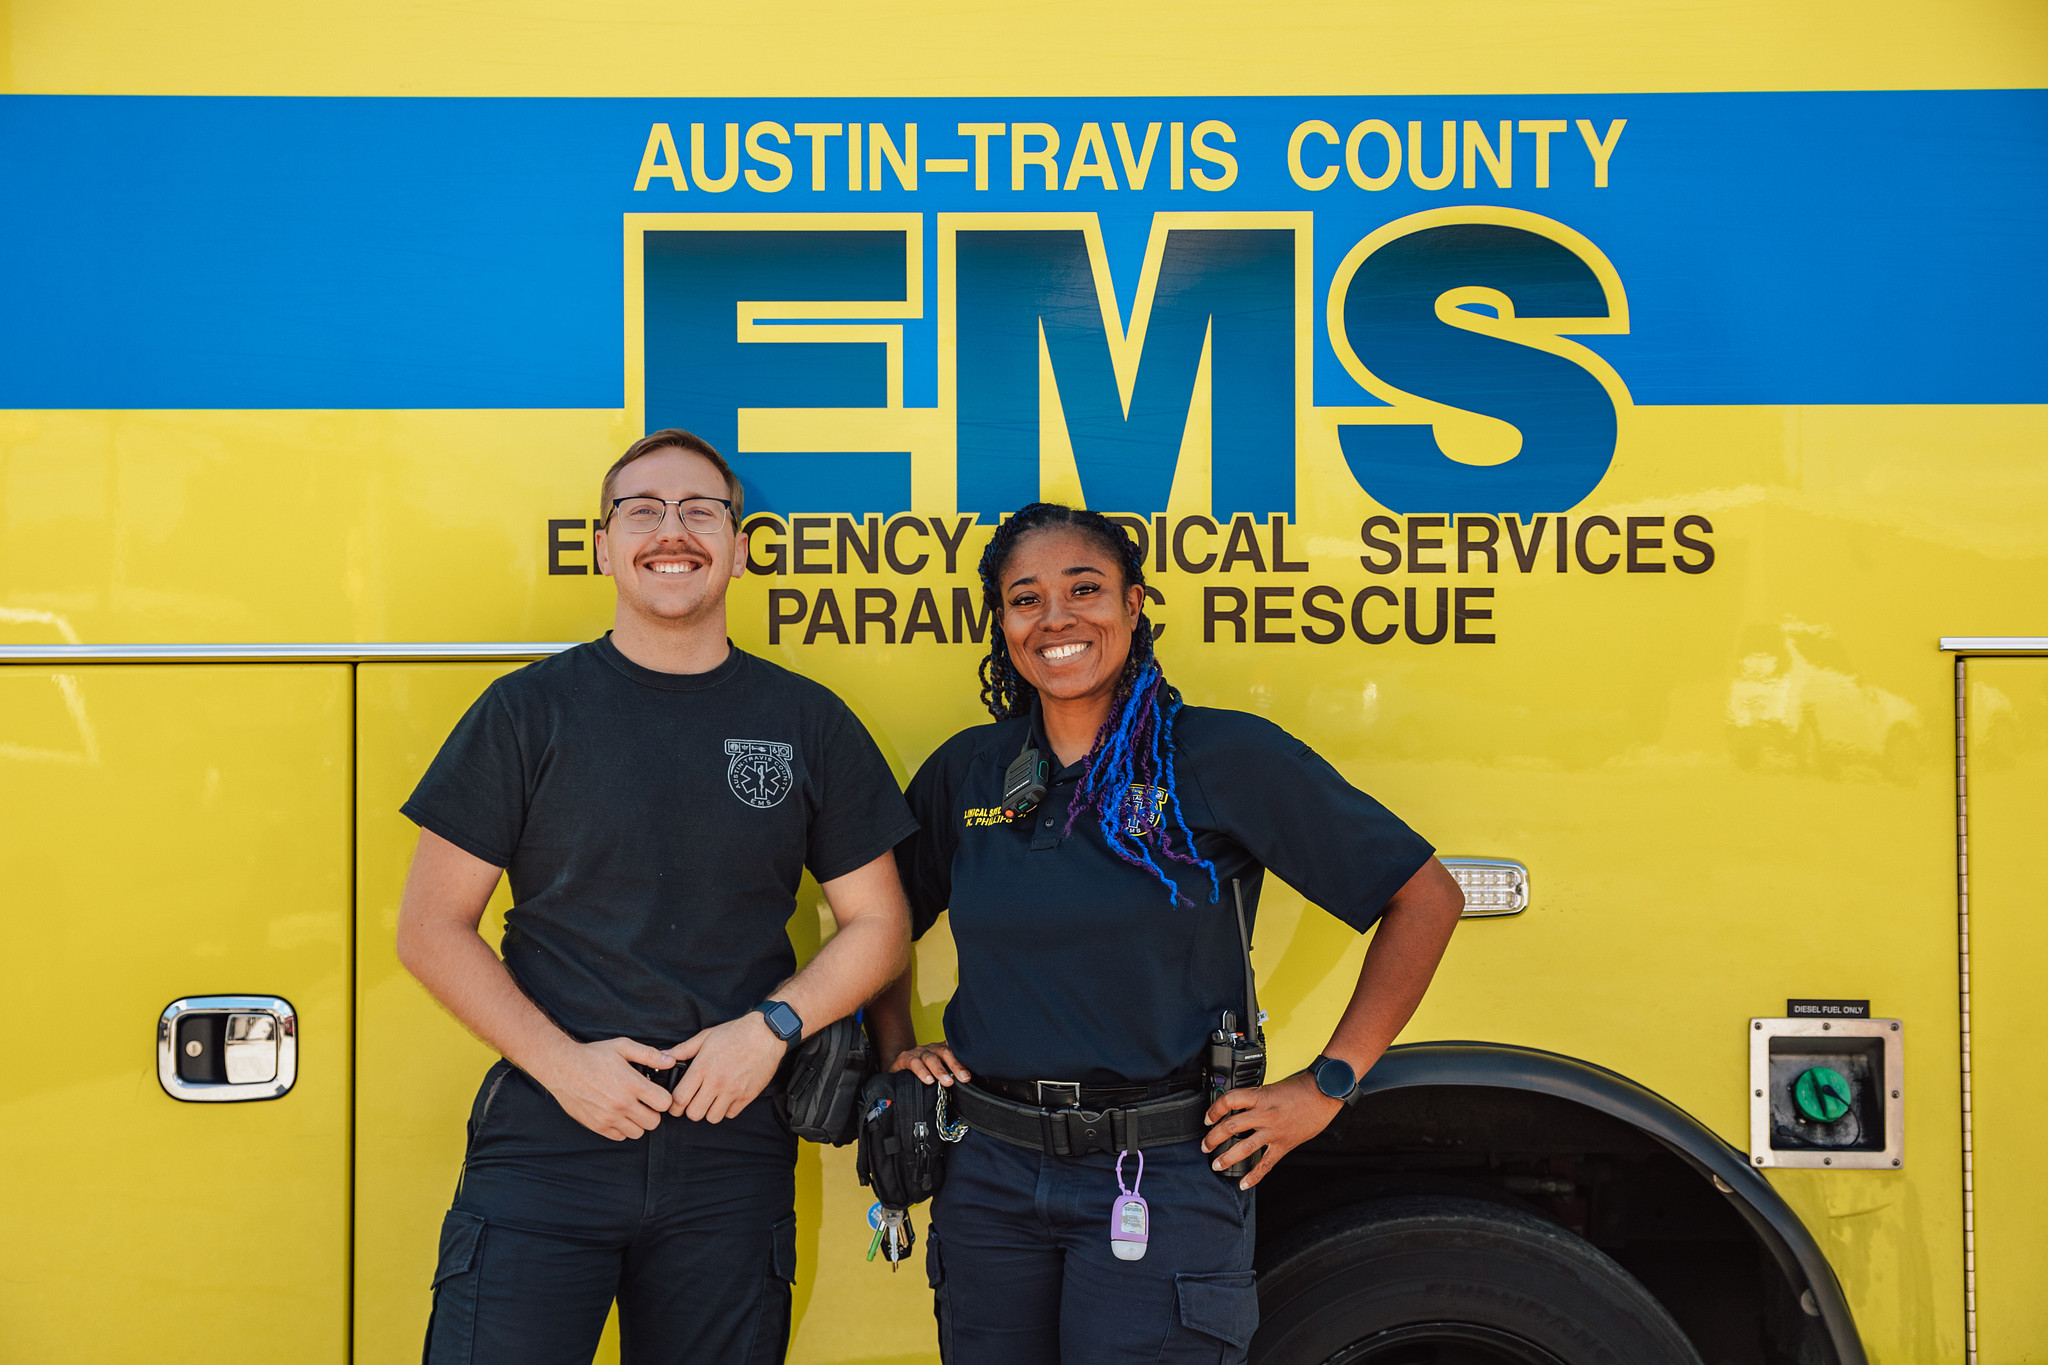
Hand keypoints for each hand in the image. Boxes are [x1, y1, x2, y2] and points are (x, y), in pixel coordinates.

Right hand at [531, 1037, 676, 1141]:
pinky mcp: (597, 1126)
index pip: (664, 1103)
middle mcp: (622, 1104)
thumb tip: (671, 1060)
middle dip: (653, 1112)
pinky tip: (618, 1114)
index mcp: (631, 1084)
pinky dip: (622, 1128)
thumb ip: (649, 1054)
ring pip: (638, 1132)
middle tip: (645, 1102)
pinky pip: (620, 1136)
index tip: (657, 1093)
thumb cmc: (593, 1055)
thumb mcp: (622, 1046)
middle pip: (654, 1122)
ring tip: (631, 1108)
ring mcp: (609, 1117)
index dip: (664, 1098)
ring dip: (638, 1122)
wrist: (562, 1068)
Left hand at [666, 1013, 787, 1121]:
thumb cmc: (735, 1033)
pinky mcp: (747, 1096)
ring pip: (712, 1117)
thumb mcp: (705, 1037)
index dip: (673, 1105)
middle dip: (690, 1110)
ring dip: (708, 1111)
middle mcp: (717, 1082)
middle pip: (694, 1113)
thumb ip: (683, 1049)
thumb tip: (664, 1057)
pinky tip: (726, 1097)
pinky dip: (726, 1109)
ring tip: (710, 1100)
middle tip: (692, 1102)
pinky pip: (730, 1114)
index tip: (675, 1104)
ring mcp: (733, 1091)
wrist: (766, 1034)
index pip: (679, 1098)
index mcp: (703, 1067)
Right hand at [889, 1040, 970, 1086]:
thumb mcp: (940, 1074)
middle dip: (956, 1065)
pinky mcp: (905, 1057)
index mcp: (944, 1050)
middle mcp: (933, 1048)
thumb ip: (953, 1076)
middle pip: (946, 1053)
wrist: (898, 1071)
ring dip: (940, 1070)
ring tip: (947, 1082)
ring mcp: (919, 1052)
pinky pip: (914, 1063)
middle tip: (965, 1078)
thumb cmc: (924, 1074)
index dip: (965, 1059)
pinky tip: (928, 1080)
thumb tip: (969, 1085)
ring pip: (931, 1058)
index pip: (957, 1051)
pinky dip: (922, 1071)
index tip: (973, 1072)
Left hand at [1200, 1072, 1343, 1189]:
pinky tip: (1244, 1183)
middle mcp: (1264, 1114)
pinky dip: (1254, 1176)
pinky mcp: (1284, 1145)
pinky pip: (1266, 1164)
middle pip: (1230, 1127)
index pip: (1228, 1101)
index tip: (1207, 1118)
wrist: (1324, 1094)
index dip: (1213, 1109)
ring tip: (1215, 1164)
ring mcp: (1273, 1131)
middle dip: (1213, 1138)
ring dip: (1226, 1157)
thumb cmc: (1300, 1088)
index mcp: (1259, 1097)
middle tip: (1205, 1145)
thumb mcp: (1271, 1087)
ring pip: (1244, 1147)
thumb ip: (1255, 1099)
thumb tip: (1238, 1107)